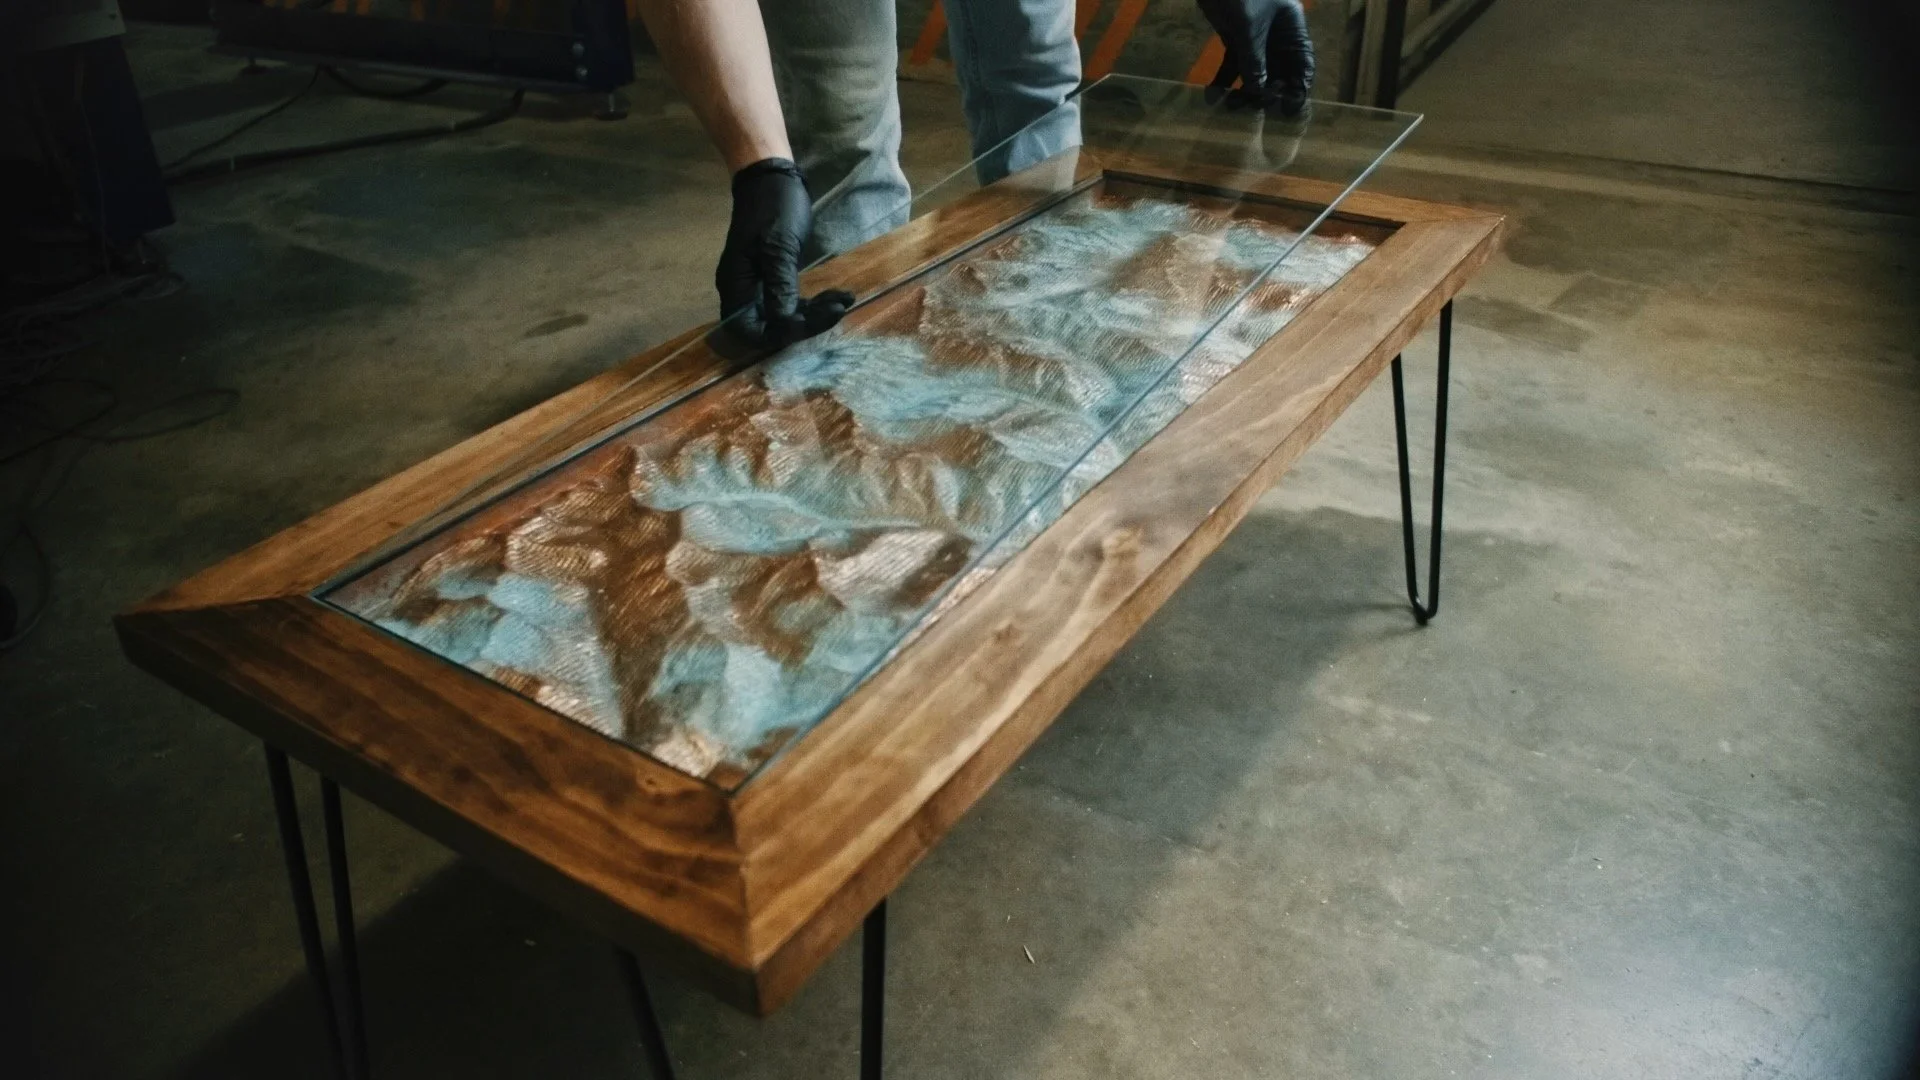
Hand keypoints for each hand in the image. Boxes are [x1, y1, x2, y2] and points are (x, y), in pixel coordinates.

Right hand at [716, 158, 853, 346]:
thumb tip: (784, 322)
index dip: (779, 334)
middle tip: (838, 308)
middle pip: (771, 328)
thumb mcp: (778, 246)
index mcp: (735, 286)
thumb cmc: (772, 207)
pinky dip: (815, 303)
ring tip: (844, 300)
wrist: (772, 178)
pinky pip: (793, 302)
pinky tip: (839, 295)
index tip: (809, 321)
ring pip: (786, 317)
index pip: (750, 332)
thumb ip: (779, 285)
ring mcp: (759, 287)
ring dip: (816, 314)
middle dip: (806, 324)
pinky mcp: (775, 280)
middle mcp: (743, 293)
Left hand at [1196, 0, 1314, 116]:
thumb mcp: (1248, 27)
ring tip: (1230, 107)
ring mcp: (1256, 38)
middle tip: (1255, 112)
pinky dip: (1224, 79)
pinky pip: (1233, 63)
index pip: (1302, 63)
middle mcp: (1278, 36)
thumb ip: (1253, 59)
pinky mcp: (1235, 37)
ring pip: (1253, 71)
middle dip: (1267, 93)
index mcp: (1291, 28)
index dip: (1299, 87)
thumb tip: (1259, 92)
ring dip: (1242, 90)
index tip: (1289, 110)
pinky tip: (1213, 94)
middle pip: (1278, 72)